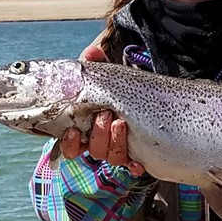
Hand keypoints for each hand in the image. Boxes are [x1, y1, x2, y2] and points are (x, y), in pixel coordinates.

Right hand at [58, 45, 145, 175]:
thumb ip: (97, 65)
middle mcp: (102, 142)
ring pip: (112, 157)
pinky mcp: (138, 155)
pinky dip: (134, 165)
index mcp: (88, 128)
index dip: (70, 143)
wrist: (152, 98)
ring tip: (121, 123)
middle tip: (105, 115)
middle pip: (94, 150)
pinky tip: (138, 161)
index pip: (72, 145)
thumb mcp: (110, 77)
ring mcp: (121, 150)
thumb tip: (92, 52)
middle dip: (98, 135)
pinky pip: (133, 167)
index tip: (73, 131)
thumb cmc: (123, 89)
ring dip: (115, 142)